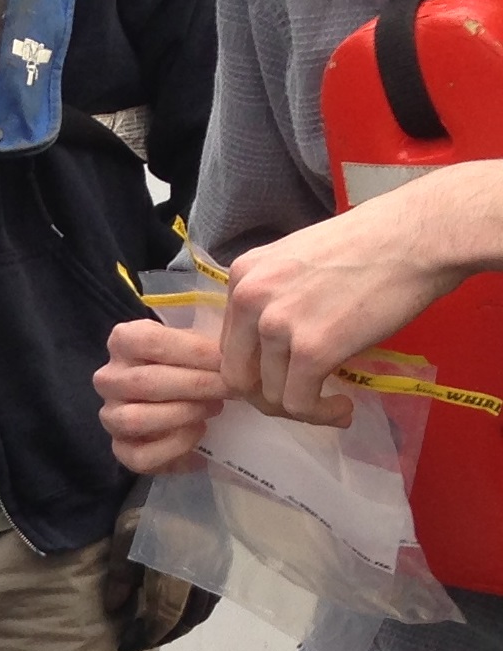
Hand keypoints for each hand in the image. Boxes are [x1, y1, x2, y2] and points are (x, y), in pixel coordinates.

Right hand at [95, 315, 226, 474]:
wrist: (180, 396)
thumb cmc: (191, 362)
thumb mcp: (198, 340)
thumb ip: (208, 341)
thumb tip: (236, 349)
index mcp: (123, 341)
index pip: (150, 343)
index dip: (192, 352)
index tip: (228, 359)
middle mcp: (108, 378)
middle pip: (144, 382)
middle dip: (195, 386)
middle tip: (231, 388)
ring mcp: (110, 415)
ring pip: (134, 420)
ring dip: (182, 414)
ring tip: (215, 408)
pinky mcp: (120, 448)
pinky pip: (140, 456)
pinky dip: (174, 448)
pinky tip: (199, 433)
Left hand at [219, 172, 501, 420]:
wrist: (422, 235)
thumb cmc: (374, 242)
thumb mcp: (298, 261)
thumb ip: (273, 298)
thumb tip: (267, 345)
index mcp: (243, 276)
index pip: (229, 343)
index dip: (255, 369)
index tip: (283, 376)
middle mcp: (249, 299)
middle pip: (238, 375)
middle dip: (268, 395)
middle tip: (302, 398)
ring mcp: (277, 325)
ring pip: (270, 394)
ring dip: (300, 408)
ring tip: (332, 403)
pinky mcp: (311, 350)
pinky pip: (299, 404)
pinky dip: (319, 415)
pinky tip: (341, 409)